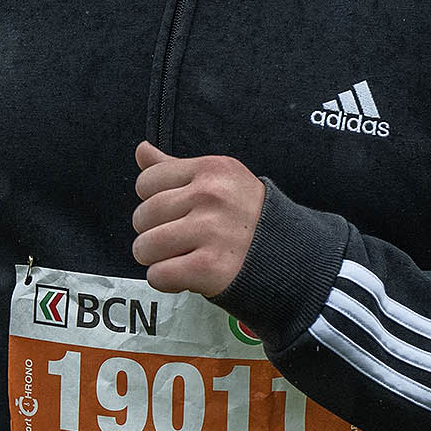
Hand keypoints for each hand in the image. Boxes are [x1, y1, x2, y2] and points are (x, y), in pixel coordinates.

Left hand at [131, 142, 264, 297]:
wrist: (288, 255)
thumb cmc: (247, 216)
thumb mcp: (219, 180)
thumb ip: (177, 168)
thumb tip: (141, 149)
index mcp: (212, 169)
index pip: (147, 181)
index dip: (153, 200)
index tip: (175, 212)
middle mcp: (211, 196)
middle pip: (143, 215)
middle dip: (152, 232)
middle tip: (178, 239)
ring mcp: (211, 231)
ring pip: (145, 246)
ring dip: (156, 258)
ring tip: (180, 256)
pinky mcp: (210, 266)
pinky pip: (159, 274)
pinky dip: (166, 280)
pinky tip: (186, 274)